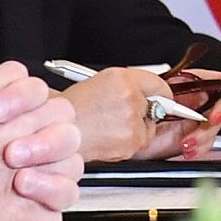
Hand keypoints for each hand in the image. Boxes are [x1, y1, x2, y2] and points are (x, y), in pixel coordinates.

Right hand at [63, 68, 219, 162]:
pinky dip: (130, 142)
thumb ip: (131, 85)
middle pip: (158, 103)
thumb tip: (159, 94)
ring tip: (109, 126)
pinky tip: (110, 138)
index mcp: (121, 78)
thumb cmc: (70, 111)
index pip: (158, 83)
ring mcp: (132, 120)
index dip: (162, 92)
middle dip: (148, 110)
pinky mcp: (131, 142)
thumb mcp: (100, 83)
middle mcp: (130, 96)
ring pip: (149, 125)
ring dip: (138, 128)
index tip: (168, 97)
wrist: (52, 133)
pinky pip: (141, 141)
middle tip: (122, 114)